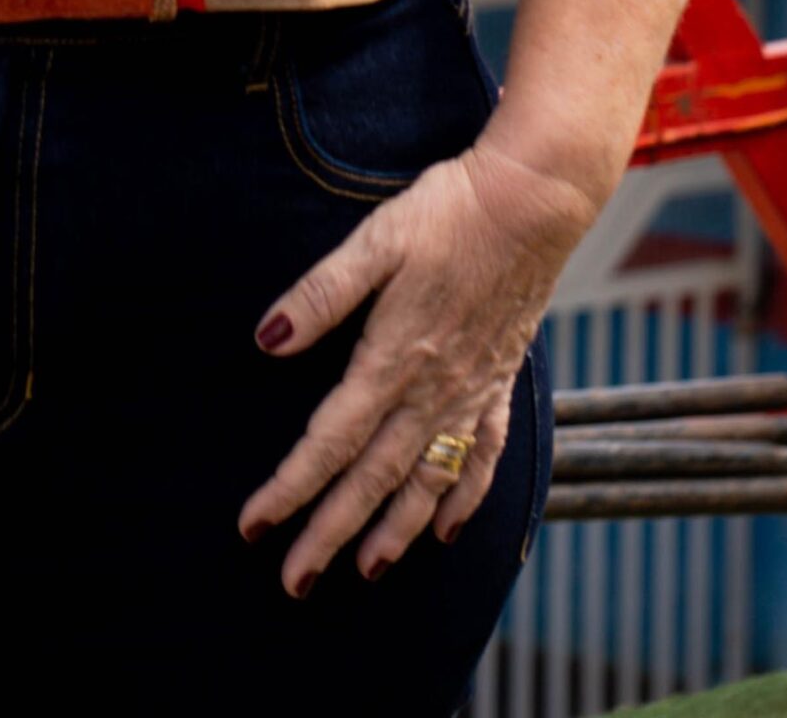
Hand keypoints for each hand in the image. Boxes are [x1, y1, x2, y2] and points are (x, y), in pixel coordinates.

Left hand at [239, 138, 594, 594]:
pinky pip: (481, 457)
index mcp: (392, 358)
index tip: (253, 526)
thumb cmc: (448, 212)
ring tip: (366, 569)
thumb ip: (322, 294)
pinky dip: (463, 499)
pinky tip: (448, 529)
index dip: (290, 487)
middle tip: (295, 583)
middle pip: (373, 478)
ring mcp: (470, 392)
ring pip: (427, 481)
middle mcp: (432, 389)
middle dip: (330, 533)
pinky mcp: (499, 382)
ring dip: (395, 531)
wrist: (534, 203)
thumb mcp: (375, 240)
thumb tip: (267, 339)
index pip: (330, 441)